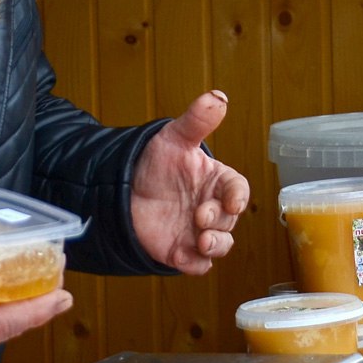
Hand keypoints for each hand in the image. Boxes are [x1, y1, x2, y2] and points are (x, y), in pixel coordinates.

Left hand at [131, 90, 250, 273]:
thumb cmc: (156, 162)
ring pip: (220, 246)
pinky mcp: (181, 251)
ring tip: (201, 240)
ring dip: (216, 245)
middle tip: (200, 215)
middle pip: (229, 220)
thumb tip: (218, 98)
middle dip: (219, 220)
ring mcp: (198, 232)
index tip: (233, 201)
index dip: (238, 196)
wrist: (124, 187)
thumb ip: (197, 121)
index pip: (238, 189)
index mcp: (217, 181)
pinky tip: (184, 256)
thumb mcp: (174, 138)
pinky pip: (197, 265)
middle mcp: (213, 208)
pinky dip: (195, 264)